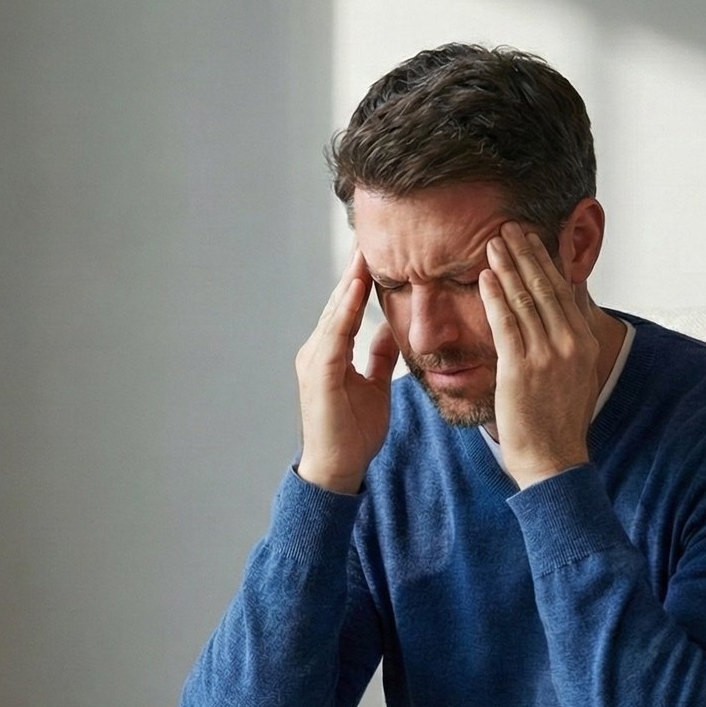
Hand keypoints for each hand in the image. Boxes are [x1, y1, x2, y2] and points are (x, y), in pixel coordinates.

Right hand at [295, 251, 400, 493]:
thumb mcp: (375, 386)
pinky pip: (334, 336)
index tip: (374, 253)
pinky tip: (356, 292)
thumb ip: (379, 356)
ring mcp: (314, 362)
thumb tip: (391, 328)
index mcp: (330, 354)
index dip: (359, 281)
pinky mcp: (318, 375)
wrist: (336, 468)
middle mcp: (317, 352)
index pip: (346, 309)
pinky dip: (344, 312)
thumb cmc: (353, 433)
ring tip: (363, 255)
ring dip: (349, 285)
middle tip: (367, 238)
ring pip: (333, 314)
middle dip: (353, 272)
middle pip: (337, 304)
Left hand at [481, 222, 601, 488]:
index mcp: (584, 342)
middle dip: (527, 253)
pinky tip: (486, 276)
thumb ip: (566, 340)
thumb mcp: (572, 374)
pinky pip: (506, 323)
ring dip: (509, 266)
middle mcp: (571, 343)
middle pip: (546, 286)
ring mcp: (548, 355)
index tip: (532, 237)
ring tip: (494, 241)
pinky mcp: (522, 369)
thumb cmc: (556, 420)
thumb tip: (559, 311)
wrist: (553, 459)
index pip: (563, 290)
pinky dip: (496, 296)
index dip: (546, 260)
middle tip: (510, 226)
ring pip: (526, 298)